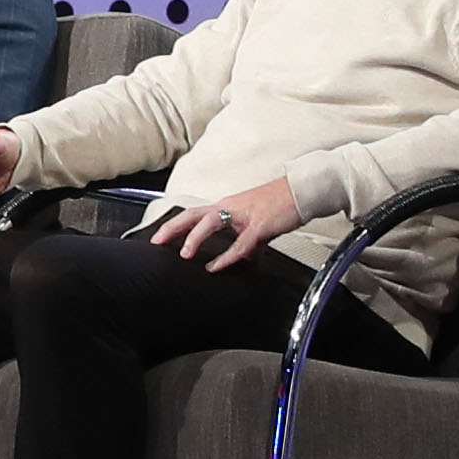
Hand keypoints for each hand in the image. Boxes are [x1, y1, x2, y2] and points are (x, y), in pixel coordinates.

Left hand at [142, 178, 304, 271]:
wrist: (302, 192)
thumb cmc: (281, 204)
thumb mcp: (256, 223)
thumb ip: (246, 241)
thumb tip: (243, 258)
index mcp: (227, 206)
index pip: (194, 213)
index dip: (174, 224)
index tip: (159, 237)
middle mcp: (230, 207)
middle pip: (192, 213)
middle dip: (172, 227)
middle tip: (157, 242)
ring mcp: (243, 215)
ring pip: (211, 222)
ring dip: (195, 238)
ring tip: (185, 254)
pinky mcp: (259, 225)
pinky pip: (239, 243)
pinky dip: (226, 256)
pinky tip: (216, 266)